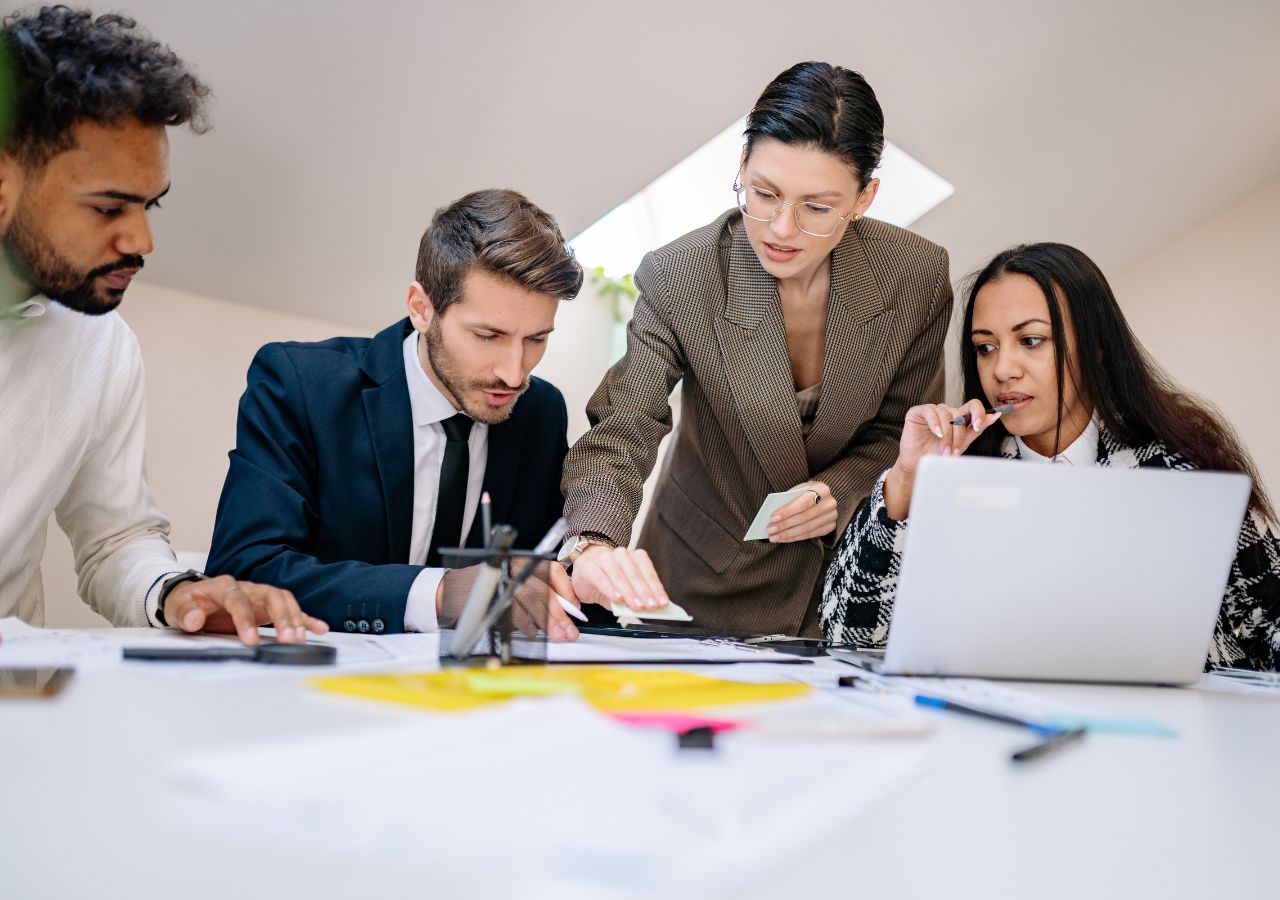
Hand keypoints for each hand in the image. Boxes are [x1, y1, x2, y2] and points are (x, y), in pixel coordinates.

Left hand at [164, 575, 329, 646]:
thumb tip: (196, 618)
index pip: (239, 600)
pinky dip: (306, 619)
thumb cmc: (187, 603)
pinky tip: (319, 628)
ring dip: (295, 619)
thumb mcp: (178, 608)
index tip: (251, 640)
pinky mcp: (267, 608)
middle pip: (271, 596)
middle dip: (282, 617)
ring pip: (284, 601)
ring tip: (300, 639)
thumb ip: (186, 614)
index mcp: (224, 586)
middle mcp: (247, 588)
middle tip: (288, 639)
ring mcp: (259, 596)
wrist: (191, 599)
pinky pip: (290, 610)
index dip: (245, 619)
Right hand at [438, 562, 579, 642]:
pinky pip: (513, 611)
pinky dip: (525, 625)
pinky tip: (533, 633)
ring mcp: (501, 580)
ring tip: (555, 636)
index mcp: (522, 562)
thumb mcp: (516, 584)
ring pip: (531, 600)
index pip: (552, 571)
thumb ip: (539, 593)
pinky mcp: (491, 595)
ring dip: (546, 621)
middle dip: (559, 613)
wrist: (453, 591)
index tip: (575, 607)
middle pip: (543, 590)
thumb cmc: (489, 589)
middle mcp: (513, 567)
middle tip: (569, 631)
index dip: (566, 589)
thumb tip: (565, 612)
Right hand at [570, 545, 669, 612]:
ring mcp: (604, 559)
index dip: (656, 588)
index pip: (648, 572)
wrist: (584, 571)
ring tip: (636, 606)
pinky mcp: (590, 567)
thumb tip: (650, 608)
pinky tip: (617, 599)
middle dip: (645, 593)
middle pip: (635, 575)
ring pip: (620, 576)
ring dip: (630, 593)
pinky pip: (601, 578)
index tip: (663, 603)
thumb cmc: (609, 581)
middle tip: (651, 607)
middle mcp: (621, 555)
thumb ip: (637, 596)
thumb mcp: (625, 590)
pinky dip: (610, 589)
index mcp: (634, 557)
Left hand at [768, 480, 837, 542]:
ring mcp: (832, 517)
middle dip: (785, 525)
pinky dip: (795, 538)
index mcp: (822, 489)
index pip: (804, 502)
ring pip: (807, 529)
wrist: (823, 496)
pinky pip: (810, 535)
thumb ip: (789, 499)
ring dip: (788, 534)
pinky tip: (783, 539)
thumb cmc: (806, 492)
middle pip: (805, 517)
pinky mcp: (830, 527)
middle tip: (770, 530)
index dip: (788, 511)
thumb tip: (774, 515)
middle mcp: (830, 504)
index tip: (773, 517)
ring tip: (774, 537)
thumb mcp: (799, 489)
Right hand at [884, 399, 1002, 518]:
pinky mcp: (918, 412)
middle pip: (960, 414)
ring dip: (947, 436)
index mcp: (959, 416)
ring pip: (946, 416)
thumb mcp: (961, 443)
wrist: (918, 463)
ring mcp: (933, 410)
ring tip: (944, 450)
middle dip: (959, 435)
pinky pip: (930, 411)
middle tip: (954, 451)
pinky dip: (935, 423)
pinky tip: (937, 434)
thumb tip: (993, 416)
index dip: (978, 413)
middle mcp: (947, 411)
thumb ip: (975, 430)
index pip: (973, 406)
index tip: (978, 426)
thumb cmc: (937, 453)